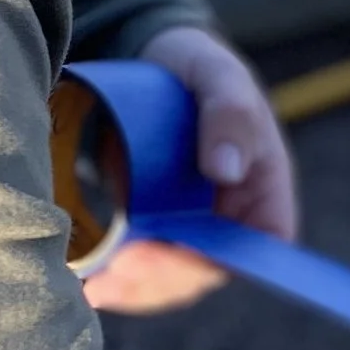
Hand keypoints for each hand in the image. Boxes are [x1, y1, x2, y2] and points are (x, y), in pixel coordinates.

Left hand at [80, 26, 298, 314]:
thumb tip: (226, 168)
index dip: (220, 260)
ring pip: (168, 278)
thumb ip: (230, 111)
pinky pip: (138, 266)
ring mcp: (187, 228)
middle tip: (119, 271)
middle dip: (163, 280)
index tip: (174, 252)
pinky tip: (87, 281)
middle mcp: (227, 219)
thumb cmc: (197, 67)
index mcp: (262, 190)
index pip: (259, 247)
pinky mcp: (151, 228)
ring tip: (97, 285)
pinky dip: (115, 279)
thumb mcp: (217, 74)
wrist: (153, 60)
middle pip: (204, 271)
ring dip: (134, 289)